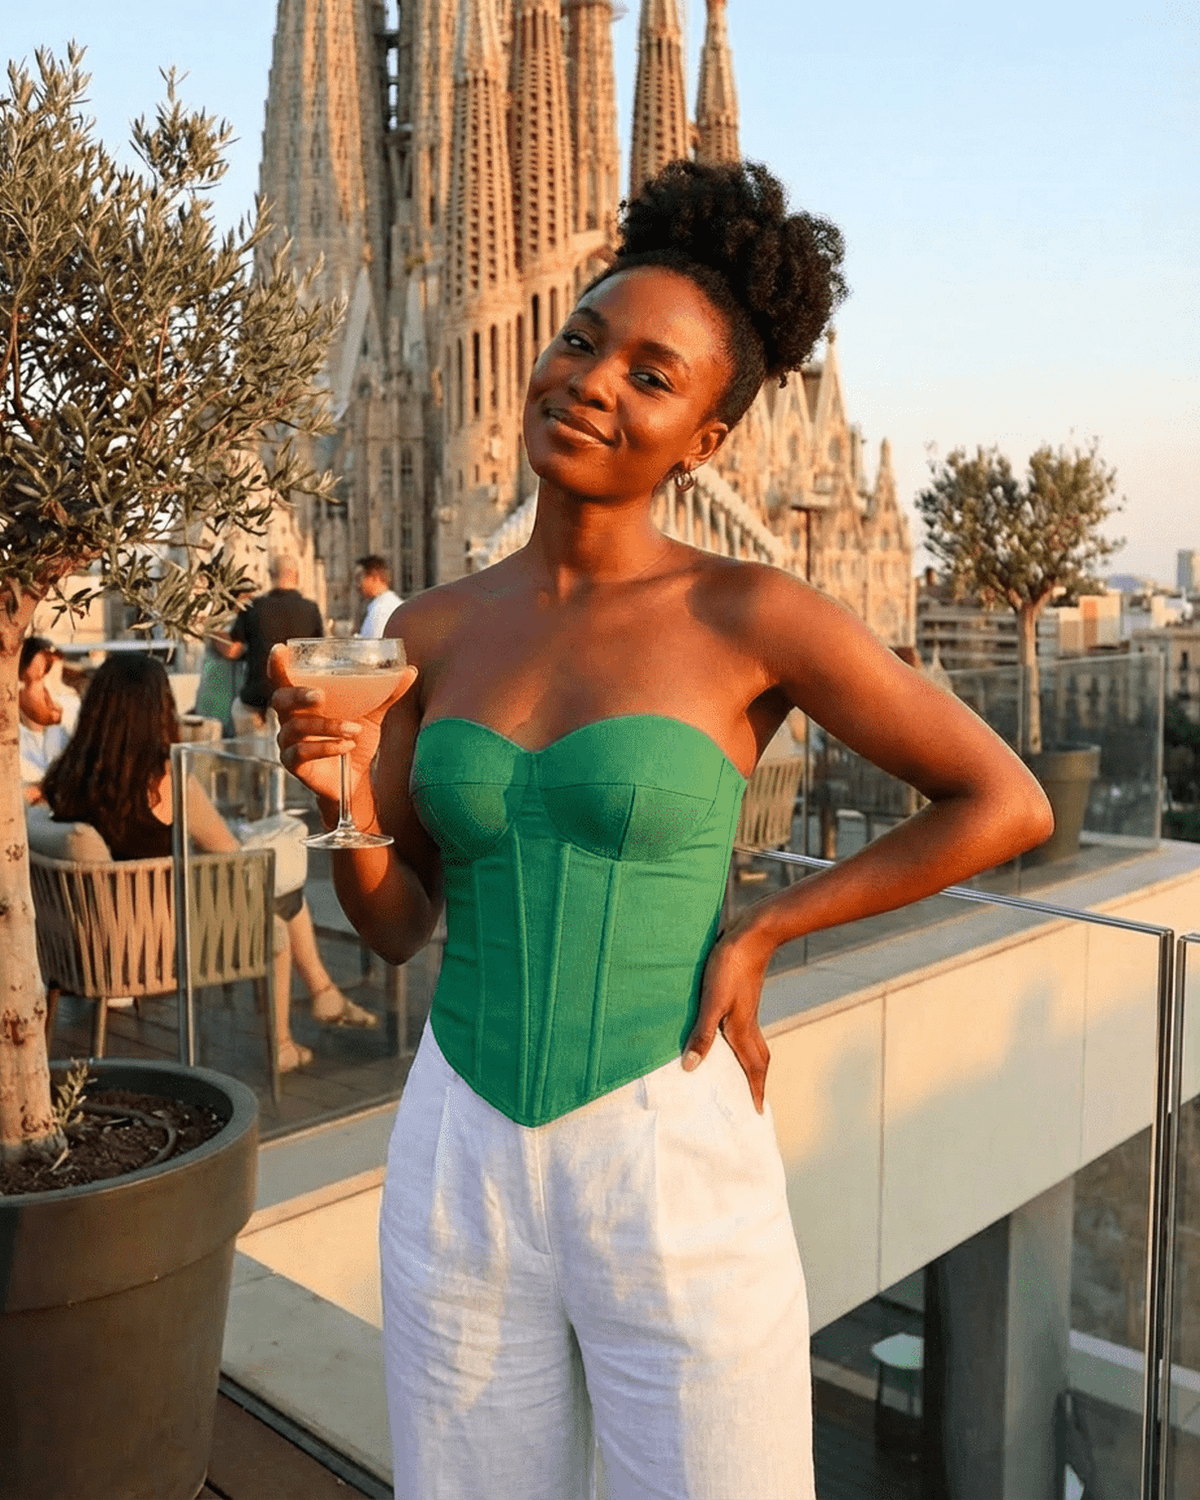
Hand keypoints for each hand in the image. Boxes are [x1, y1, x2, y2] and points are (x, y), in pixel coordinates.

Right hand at [267, 644, 417, 808]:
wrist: (356, 778)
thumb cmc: (355, 739)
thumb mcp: (372, 714)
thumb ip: (386, 693)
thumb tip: (410, 671)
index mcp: (304, 701)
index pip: (283, 679)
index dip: (278, 665)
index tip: (281, 650)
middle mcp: (291, 718)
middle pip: (280, 700)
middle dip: (298, 694)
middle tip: (320, 696)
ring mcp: (289, 742)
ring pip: (296, 727)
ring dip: (326, 726)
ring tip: (353, 729)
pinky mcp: (295, 765)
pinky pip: (301, 753)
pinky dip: (325, 747)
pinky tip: (346, 746)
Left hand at [682, 926, 772, 1112]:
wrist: (752, 933)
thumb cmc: (730, 966)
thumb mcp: (711, 1001)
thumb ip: (702, 1034)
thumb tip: (692, 1068)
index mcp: (743, 1030)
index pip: (753, 1069)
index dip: (756, 1091)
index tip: (758, 1113)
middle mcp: (748, 1023)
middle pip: (758, 1060)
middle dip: (756, 1082)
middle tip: (753, 1099)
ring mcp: (746, 1009)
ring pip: (752, 1044)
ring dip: (748, 1063)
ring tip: (739, 1075)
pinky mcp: (741, 996)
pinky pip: (745, 1030)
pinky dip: (740, 1043)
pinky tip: (726, 1037)